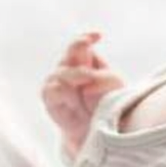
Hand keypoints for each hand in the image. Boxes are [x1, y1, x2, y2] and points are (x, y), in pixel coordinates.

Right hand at [41, 32, 125, 152]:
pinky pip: (52, 90)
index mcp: (86, 60)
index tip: (99, 36)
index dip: (87, 38)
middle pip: (70, 52)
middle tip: (95, 58)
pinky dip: (65, 92)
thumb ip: (104, 80)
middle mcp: (69, 68)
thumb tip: (86, 87)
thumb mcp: (115, 88)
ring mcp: (58, 82)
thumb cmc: (107, 104)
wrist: (97, 130)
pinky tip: (74, 100)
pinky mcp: (50, 99)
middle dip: (78, 49)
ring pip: (60, 71)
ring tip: (88, 81)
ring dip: (76, 75)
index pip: (81, 43)